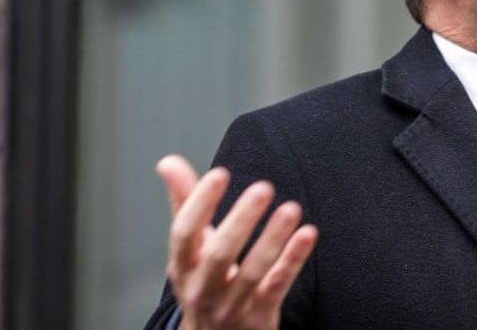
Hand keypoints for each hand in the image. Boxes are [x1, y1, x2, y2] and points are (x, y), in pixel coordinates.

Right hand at [157, 155, 317, 329]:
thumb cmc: (205, 281)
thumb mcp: (190, 249)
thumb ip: (184, 203)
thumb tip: (168, 162)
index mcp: (183, 266)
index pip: (183, 234)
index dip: (198, 204)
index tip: (218, 174)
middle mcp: (203, 288)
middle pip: (219, 255)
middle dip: (240, 221)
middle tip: (263, 187)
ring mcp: (232, 305)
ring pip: (252, 273)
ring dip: (272, 239)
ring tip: (291, 208)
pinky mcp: (260, 316)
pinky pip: (277, 286)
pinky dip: (292, 260)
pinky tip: (308, 234)